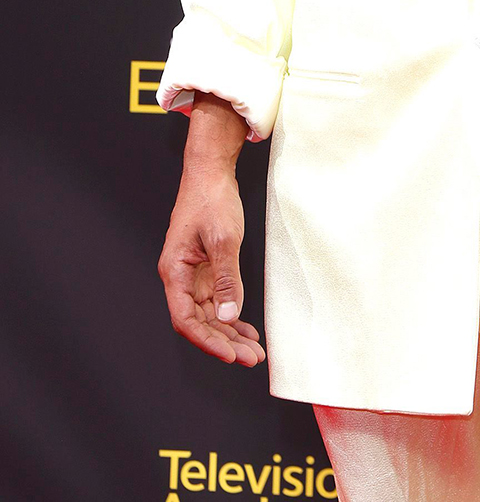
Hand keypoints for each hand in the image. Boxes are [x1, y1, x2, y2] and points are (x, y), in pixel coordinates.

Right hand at [158, 165, 265, 367]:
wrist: (211, 172)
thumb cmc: (212, 200)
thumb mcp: (224, 239)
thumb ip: (227, 279)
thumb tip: (228, 316)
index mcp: (175, 271)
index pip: (186, 319)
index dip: (208, 341)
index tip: (231, 355)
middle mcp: (180, 277)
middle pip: (198, 321)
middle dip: (223, 342)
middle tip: (251, 358)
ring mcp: (192, 274)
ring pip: (208, 314)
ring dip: (229, 333)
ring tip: (253, 350)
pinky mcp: (205, 268)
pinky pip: (216, 300)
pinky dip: (230, 315)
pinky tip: (246, 327)